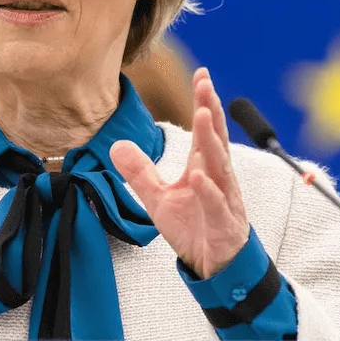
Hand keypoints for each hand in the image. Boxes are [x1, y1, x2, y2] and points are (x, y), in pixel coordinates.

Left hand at [111, 67, 249, 278]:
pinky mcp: (223, 222)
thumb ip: (140, 172)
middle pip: (215, 137)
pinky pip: (216, 203)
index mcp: (204, 166)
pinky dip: (207, 189)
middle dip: (210, 110)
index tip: (202, 75)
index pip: (205, 129)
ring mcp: (223, 198)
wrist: (215, 264)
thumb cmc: (194, 227)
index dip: (204, 101)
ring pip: (220, 164)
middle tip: (205, 84)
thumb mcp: (158, 198)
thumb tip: (116, 145)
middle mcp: (217, 176)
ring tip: (203, 115)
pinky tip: (197, 175)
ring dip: (212, 140)